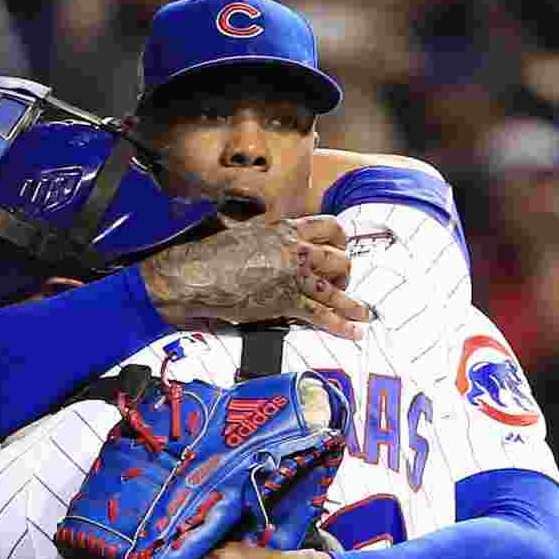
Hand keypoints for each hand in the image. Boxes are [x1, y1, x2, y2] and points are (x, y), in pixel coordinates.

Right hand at [140, 215, 369, 340]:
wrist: (197, 275)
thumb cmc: (211, 256)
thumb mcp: (243, 233)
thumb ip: (264, 236)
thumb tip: (264, 240)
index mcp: (285, 229)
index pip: (328, 227)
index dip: (339, 241)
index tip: (340, 250)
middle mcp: (295, 249)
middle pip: (339, 256)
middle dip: (344, 272)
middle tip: (340, 284)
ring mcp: (293, 276)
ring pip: (335, 285)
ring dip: (350, 301)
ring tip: (361, 313)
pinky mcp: (286, 302)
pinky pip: (322, 314)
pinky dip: (342, 325)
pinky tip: (354, 331)